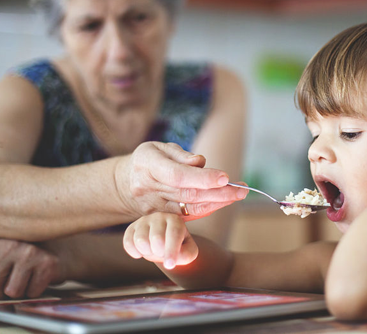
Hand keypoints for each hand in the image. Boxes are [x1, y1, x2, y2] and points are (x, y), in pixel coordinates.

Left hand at [0, 239, 62, 299]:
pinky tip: (37, 281)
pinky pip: (31, 293)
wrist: (61, 253)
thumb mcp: (0, 263)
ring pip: (11, 291)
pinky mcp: (47, 264)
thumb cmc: (24, 261)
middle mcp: (12, 245)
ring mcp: (31, 253)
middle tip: (5, 289)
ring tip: (24, 283)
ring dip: (17, 294)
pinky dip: (33, 293)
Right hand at [116, 142, 247, 218]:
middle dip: (219, 192)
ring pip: (189, 208)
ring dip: (217, 202)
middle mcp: (149, 188)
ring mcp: (153, 207)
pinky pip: (187, 217)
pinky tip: (223, 202)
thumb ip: (180, 155)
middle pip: (188, 193)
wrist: (124, 184)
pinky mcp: (160, 218)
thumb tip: (200, 162)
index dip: (203, 178)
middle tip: (242, 189)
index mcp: (148, 165)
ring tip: (239, 194)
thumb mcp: (159, 148)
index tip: (225, 177)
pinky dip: (207, 209)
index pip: (178, 175)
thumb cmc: (148, 160)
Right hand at [123, 213, 197, 269]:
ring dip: (147, 252)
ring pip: (141, 240)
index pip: (174, 234)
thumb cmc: (178, 245)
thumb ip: (186, 254)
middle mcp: (159, 216)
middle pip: (156, 238)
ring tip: (153, 250)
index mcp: (175, 220)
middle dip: (160, 253)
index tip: (169, 265)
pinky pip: (128, 242)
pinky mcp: (132, 228)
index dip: (171, 251)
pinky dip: (134, 252)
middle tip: (163, 252)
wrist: (164, 240)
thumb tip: (171, 259)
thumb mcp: (188, 250)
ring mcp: (144, 221)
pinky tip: (142, 252)